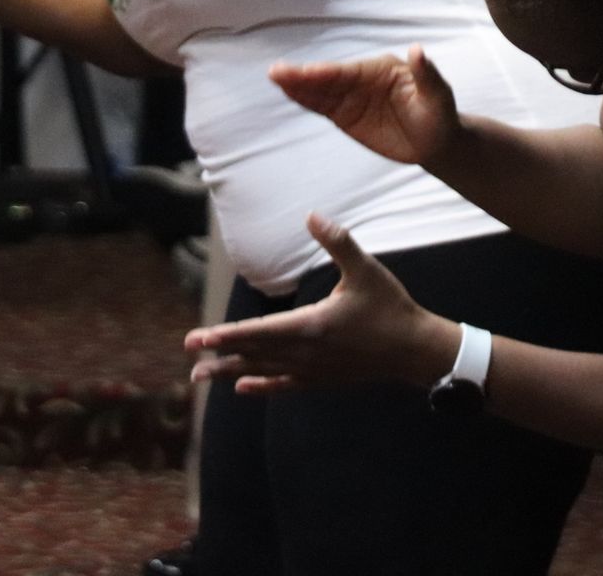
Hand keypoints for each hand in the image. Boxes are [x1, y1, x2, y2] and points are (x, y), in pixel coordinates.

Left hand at [185, 214, 459, 393]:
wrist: (414, 349)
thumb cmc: (390, 307)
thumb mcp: (365, 269)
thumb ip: (337, 242)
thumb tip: (312, 215)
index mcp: (312, 325)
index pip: (259, 331)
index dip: (227, 334)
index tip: (199, 338)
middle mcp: (307, 352)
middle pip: (254, 352)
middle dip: (219, 351)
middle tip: (188, 350)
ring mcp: (313, 369)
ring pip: (264, 370)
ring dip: (231, 371)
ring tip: (200, 375)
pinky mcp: (322, 379)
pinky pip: (285, 385)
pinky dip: (262, 386)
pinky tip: (242, 387)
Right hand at [269, 45, 460, 167]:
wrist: (436, 141)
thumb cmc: (441, 115)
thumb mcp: (439, 96)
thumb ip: (427, 75)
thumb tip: (418, 50)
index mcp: (382, 69)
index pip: (351, 72)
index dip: (329, 73)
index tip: (309, 72)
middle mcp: (363, 79)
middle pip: (329, 78)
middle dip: (304, 76)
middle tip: (278, 72)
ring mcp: (352, 97)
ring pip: (321, 91)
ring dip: (298, 86)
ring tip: (275, 77)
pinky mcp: (346, 115)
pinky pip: (323, 107)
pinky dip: (305, 100)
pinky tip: (288, 93)